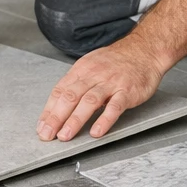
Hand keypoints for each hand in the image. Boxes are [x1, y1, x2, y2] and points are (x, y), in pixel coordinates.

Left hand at [36, 37, 166, 141]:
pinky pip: (115, 106)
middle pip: (70, 96)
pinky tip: (96, 132)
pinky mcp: (127, 91)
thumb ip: (76, 84)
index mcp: (81, 70)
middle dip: (56, 117)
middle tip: (48, 135)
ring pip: (89, 101)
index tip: (42, 127)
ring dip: (75, 120)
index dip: (49, 110)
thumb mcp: (91, 66)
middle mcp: (94, 75)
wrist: (144, 50)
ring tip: (65, 136)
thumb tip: (58, 106)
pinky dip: (105, 120)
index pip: (60, 91)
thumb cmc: (116, 61)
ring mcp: (111, 83)